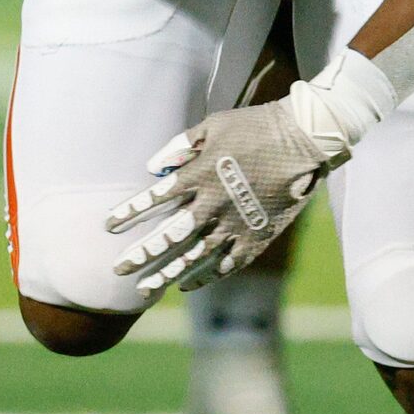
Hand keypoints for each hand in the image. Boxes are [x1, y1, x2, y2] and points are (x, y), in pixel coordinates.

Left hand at [104, 52, 395, 293]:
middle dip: (140, 255)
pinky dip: (205, 278)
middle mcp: (213, 204)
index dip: (129, 214)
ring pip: (194, 257)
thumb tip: (152, 168)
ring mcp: (236, 223)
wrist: (304, 138)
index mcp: (199, 174)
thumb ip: (180, 145)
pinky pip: (226, 265)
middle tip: (117, 270)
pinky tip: (187, 285)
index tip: (108, 227)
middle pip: (168, 237)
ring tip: (145, 288)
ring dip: (166, 273)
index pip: (154, 199)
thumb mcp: (213, 125)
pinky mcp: (257, 237)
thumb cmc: (256, 125)